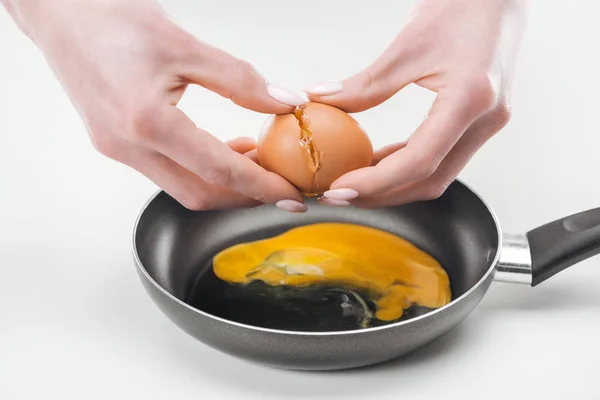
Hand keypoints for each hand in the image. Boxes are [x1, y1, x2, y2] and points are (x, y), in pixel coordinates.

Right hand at [3, 0, 307, 211]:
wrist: (61, 13)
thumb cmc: (112, 19)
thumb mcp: (185, 45)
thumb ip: (240, 80)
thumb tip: (284, 103)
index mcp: (146, 121)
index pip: (217, 170)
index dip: (261, 185)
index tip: (292, 193)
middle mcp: (128, 146)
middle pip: (200, 194)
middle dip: (246, 195)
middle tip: (280, 182)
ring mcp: (118, 150)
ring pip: (183, 188)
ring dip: (224, 183)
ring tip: (257, 160)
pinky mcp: (116, 146)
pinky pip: (166, 172)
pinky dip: (201, 170)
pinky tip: (223, 150)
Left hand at [305, 0, 526, 207]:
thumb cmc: (460, 7)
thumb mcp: (407, 45)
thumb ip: (366, 84)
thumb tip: (321, 101)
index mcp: (471, 99)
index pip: (420, 160)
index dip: (376, 183)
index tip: (340, 189)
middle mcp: (486, 120)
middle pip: (430, 180)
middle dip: (382, 194)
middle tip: (340, 195)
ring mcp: (488, 124)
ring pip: (438, 175)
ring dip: (394, 185)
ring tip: (353, 182)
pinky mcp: (481, 122)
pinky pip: (442, 157)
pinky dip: (408, 166)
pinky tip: (378, 162)